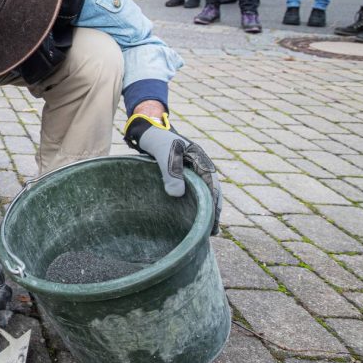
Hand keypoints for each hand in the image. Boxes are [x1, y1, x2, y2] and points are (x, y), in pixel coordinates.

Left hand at [125, 110, 221, 233]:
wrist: (148, 131)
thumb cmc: (157, 140)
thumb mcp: (164, 153)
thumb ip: (170, 171)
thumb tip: (177, 195)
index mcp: (201, 160)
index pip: (212, 186)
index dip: (214, 205)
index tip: (213, 222)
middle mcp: (200, 166)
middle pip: (212, 192)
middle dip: (213, 211)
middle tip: (212, 232)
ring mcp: (192, 171)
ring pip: (203, 193)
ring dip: (205, 209)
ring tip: (205, 229)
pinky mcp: (182, 175)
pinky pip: (192, 191)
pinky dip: (195, 203)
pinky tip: (191, 216)